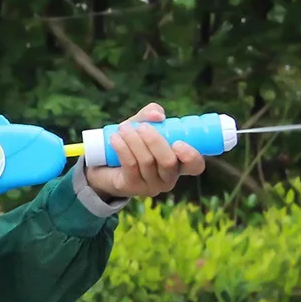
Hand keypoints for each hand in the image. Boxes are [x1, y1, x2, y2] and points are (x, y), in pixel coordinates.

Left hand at [85, 103, 205, 199]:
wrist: (105, 164)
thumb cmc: (131, 143)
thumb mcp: (141, 125)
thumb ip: (151, 114)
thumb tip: (157, 115)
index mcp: (179, 163)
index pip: (195, 165)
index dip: (191, 156)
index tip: (178, 142)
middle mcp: (168, 178)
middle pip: (168, 162)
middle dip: (155, 141)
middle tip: (141, 127)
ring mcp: (150, 185)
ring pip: (147, 162)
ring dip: (134, 141)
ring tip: (123, 128)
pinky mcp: (132, 186)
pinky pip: (130, 166)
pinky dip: (123, 149)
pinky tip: (115, 138)